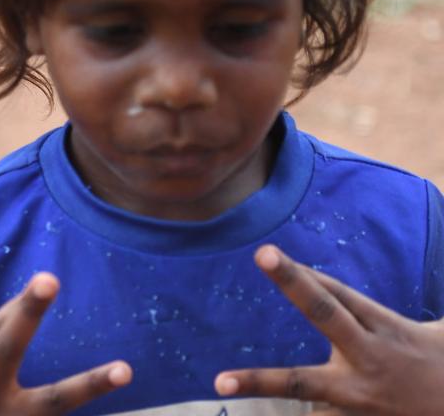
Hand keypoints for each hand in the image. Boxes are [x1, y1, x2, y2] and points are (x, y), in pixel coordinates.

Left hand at [215, 244, 443, 414]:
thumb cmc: (443, 367)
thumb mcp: (437, 335)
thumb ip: (390, 315)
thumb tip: (352, 292)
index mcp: (386, 328)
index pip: (338, 293)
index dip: (304, 272)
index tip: (266, 251)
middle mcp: (370, 354)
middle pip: (327, 313)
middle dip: (296, 284)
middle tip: (261, 252)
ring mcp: (361, 394)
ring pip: (306, 383)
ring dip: (263, 381)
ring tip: (222, 381)